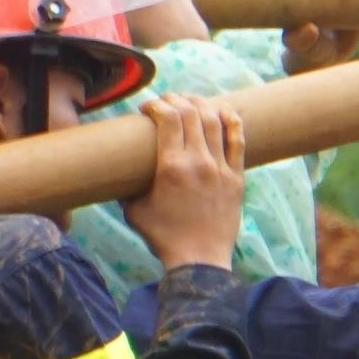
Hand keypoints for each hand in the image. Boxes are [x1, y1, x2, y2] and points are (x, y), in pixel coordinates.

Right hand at [122, 95, 249, 275]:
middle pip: (191, 113)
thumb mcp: (134, 210)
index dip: (156, 105)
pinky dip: (232, 121)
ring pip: (215, 122)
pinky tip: (225, 110)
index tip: (147, 109)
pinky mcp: (236, 178)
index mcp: (172, 167)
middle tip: (166, 101)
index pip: (168, 118)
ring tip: (190, 100)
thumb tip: (121, 172)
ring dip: (202, 104)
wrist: (199, 259)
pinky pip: (238, 142)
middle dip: (176, 100)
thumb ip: (128, 186)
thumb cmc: (163, 236)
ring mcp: (221, 169)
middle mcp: (199, 162)